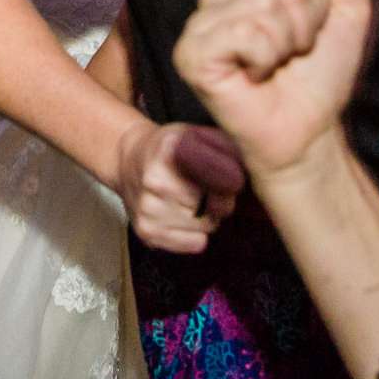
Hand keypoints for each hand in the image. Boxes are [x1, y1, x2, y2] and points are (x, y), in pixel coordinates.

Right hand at [115, 119, 244, 253]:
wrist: (128, 161)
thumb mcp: (195, 134)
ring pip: (205, 229)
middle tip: (206, 191)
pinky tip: (183, 218)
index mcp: (169, 153)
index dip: (227, 184)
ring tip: (192, 202)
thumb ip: (224, 146)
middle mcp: (155, 182)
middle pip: (212, 208)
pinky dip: (195, 235)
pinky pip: (194, 244)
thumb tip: (251, 166)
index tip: (224, 180)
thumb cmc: (170, 149)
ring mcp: (148, 210)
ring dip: (206, 219)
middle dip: (218, 203)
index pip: (217, 182)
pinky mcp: (146, 233)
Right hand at [174, 0, 374, 179]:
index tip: (307, 36)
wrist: (309, 130)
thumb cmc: (320, 74)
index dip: (320, 8)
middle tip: (290, 55)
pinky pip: (244, 33)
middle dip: (304, 27)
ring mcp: (200, 24)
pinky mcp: (191, 53)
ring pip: (265, 6)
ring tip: (274, 65)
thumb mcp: (350, 13)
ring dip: (285, 46)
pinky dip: (264, 58)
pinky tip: (254, 75)